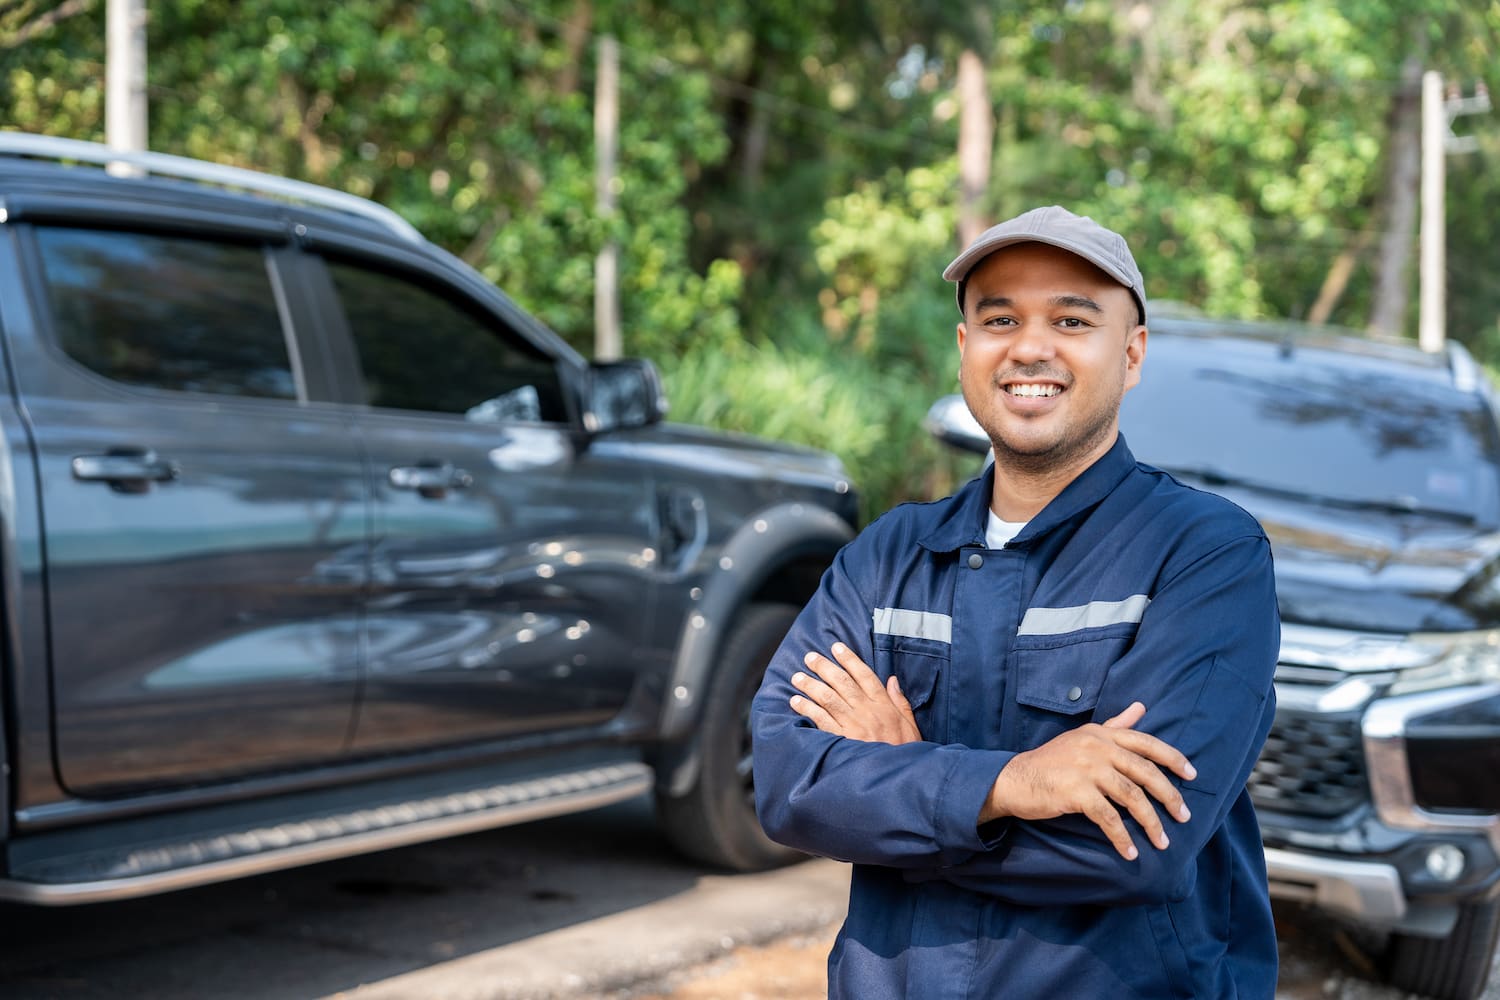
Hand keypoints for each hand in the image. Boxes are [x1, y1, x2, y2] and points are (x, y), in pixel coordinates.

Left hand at [789, 642, 921, 744]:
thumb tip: (892, 680)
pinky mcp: (842, 740)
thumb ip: (901, 702)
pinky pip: (821, 720)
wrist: (899, 778)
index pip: (865, 675)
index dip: (850, 659)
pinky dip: (807, 709)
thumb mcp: (911, 726)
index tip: (837, 647)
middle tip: (810, 657)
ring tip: (797, 677)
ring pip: (828, 698)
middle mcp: (867, 711)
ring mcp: (853, 725)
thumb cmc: (904, 753)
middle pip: (842, 682)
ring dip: (811, 685)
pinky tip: (796, 701)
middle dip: (824, 667)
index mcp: (884, 706)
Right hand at [981, 702, 1195, 860]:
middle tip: (1184, 817)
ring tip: (1162, 842)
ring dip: (1151, 822)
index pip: (1146, 742)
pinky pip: (1108, 818)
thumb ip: (1115, 725)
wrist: (1014, 779)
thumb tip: (1141, 707)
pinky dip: (1122, 837)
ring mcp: (1086, 768)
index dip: (1172, 758)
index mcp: (1102, 734)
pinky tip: (1130, 851)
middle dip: (1169, 796)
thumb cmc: (1052, 761)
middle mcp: (1097, 747)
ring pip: (1131, 797)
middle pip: (1145, 772)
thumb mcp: (1084, 737)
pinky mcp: (1075, 792)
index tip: (1192, 775)